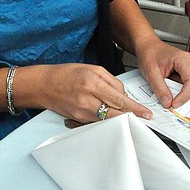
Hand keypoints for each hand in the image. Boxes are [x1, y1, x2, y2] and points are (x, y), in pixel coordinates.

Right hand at [19, 63, 152, 123]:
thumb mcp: (91, 68)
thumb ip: (110, 80)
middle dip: (131, 116)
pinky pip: (98, 121)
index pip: (119, 99)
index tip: (146, 113)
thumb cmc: (65, 74)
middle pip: (116, 113)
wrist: (44, 85)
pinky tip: (107, 112)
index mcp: (92, 83)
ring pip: (108, 119)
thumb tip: (123, 93)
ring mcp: (82, 112)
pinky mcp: (78, 119)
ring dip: (118, 116)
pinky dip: (106, 117)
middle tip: (142, 116)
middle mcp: (87, 100)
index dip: (135, 108)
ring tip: (123, 111)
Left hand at [134, 37, 189, 108]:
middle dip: (186, 96)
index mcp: (183, 59)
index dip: (184, 96)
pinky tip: (174, 89)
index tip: (175, 104)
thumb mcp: (151, 73)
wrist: (147, 46)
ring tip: (172, 94)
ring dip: (186, 93)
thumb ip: (160, 89)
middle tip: (173, 103)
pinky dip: (184, 89)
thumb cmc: (149, 53)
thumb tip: (167, 102)